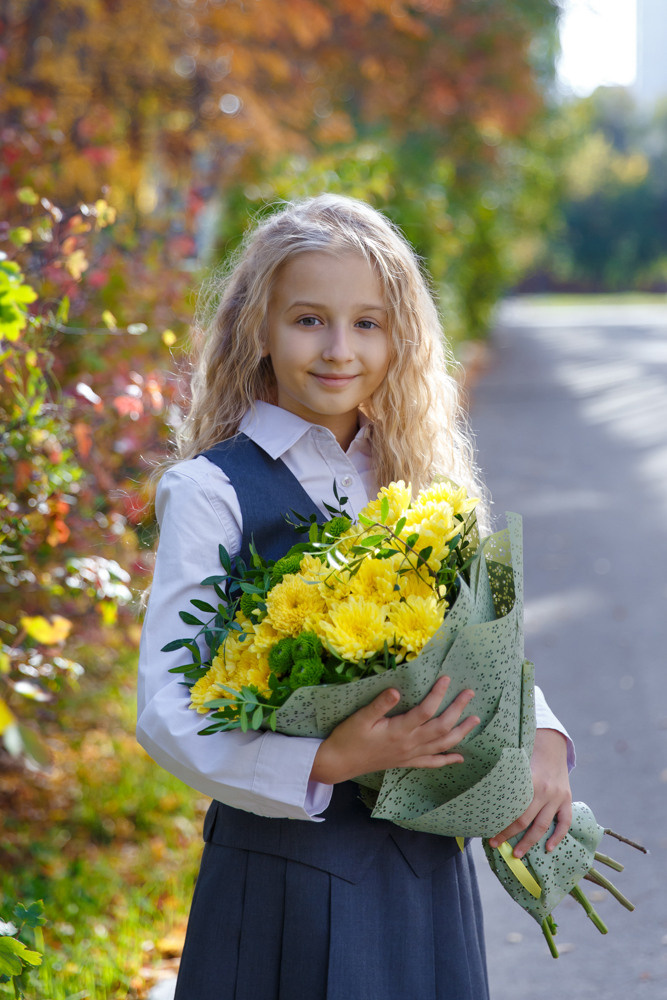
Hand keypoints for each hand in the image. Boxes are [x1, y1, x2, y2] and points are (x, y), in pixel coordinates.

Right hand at [310, 675, 479, 784]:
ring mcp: (410, 755)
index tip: (447, 678)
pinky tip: (459, 758)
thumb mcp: (360, 718)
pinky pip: (431, 763)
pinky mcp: (406, 762)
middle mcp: (409, 744)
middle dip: (458, 710)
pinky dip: (447, 760)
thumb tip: (397, 690)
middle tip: (470, 693)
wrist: (339, 763)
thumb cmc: (348, 737)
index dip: (438, 694)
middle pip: (441, 727)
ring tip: (475, 720)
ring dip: (460, 732)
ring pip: (442, 745)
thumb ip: (380, 704)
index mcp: (399, 731)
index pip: (426, 710)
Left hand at [488, 727, 571, 858]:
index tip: (489, 833)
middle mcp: (544, 791)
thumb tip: (483, 795)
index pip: (513, 810)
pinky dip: (558, 836)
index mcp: (529, 781)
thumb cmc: (528, 755)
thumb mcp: (516, 764)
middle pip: (525, 820)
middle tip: (496, 844)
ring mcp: (557, 797)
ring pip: (543, 825)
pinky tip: (548, 848)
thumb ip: (504, 779)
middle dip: (509, 835)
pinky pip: (564, 822)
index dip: (501, 824)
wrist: (552, 746)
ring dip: (529, 842)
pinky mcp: (567, 800)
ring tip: (517, 854)